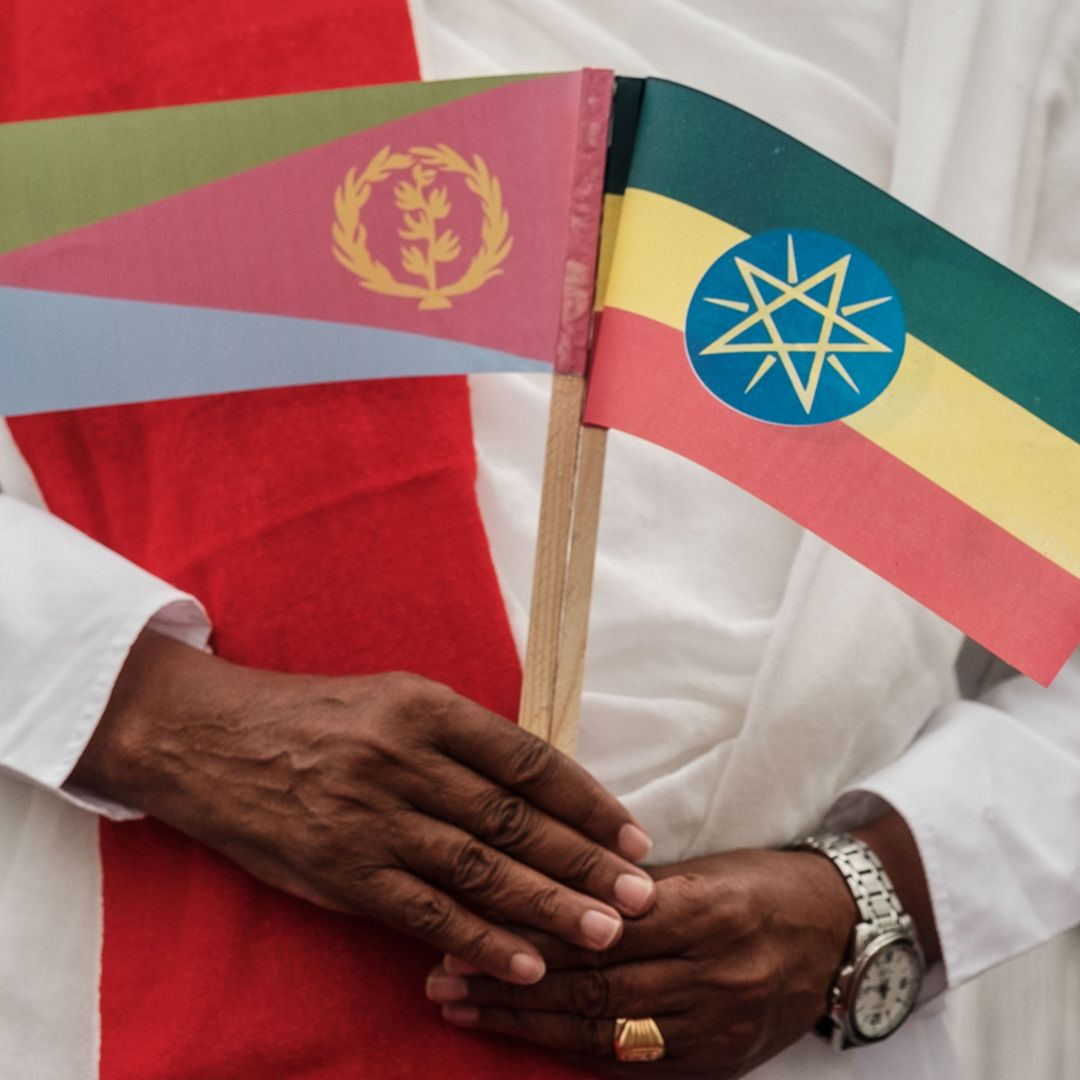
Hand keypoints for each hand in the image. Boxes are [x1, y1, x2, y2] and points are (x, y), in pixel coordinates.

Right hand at [71, 631, 656, 984]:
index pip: (528, 760)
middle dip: (585, 860)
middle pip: (515, 819)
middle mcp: (405, 761)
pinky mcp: (342, 871)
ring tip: (607, 931)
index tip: (632, 833)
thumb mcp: (391, 698)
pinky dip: (479, 940)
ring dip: (548, 905)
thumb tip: (537, 785)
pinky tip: (526, 963)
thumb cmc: (313, 716)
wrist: (211, 739)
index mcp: (426, 707)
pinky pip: (424, 912)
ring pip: (480, 868)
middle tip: (642, 893)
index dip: (587, 800)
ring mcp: (372, 818)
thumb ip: (459, 738)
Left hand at [427, 848, 855, 1076]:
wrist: (841, 933)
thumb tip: (545, 890)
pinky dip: (574, 1051)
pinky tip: (525, 1040)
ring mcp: (718, 1027)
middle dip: (508, 985)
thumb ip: (631, 889)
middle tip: (442, 977)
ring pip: (602, 1031)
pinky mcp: (720, 1063)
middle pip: (591, 985)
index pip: (599, 927)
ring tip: (463, 1009)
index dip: (528, 932)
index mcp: (709, 910)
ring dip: (525, 1024)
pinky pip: (633, 1064)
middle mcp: (714, 975)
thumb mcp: (704, 867)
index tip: (466, 928)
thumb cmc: (762, 883)